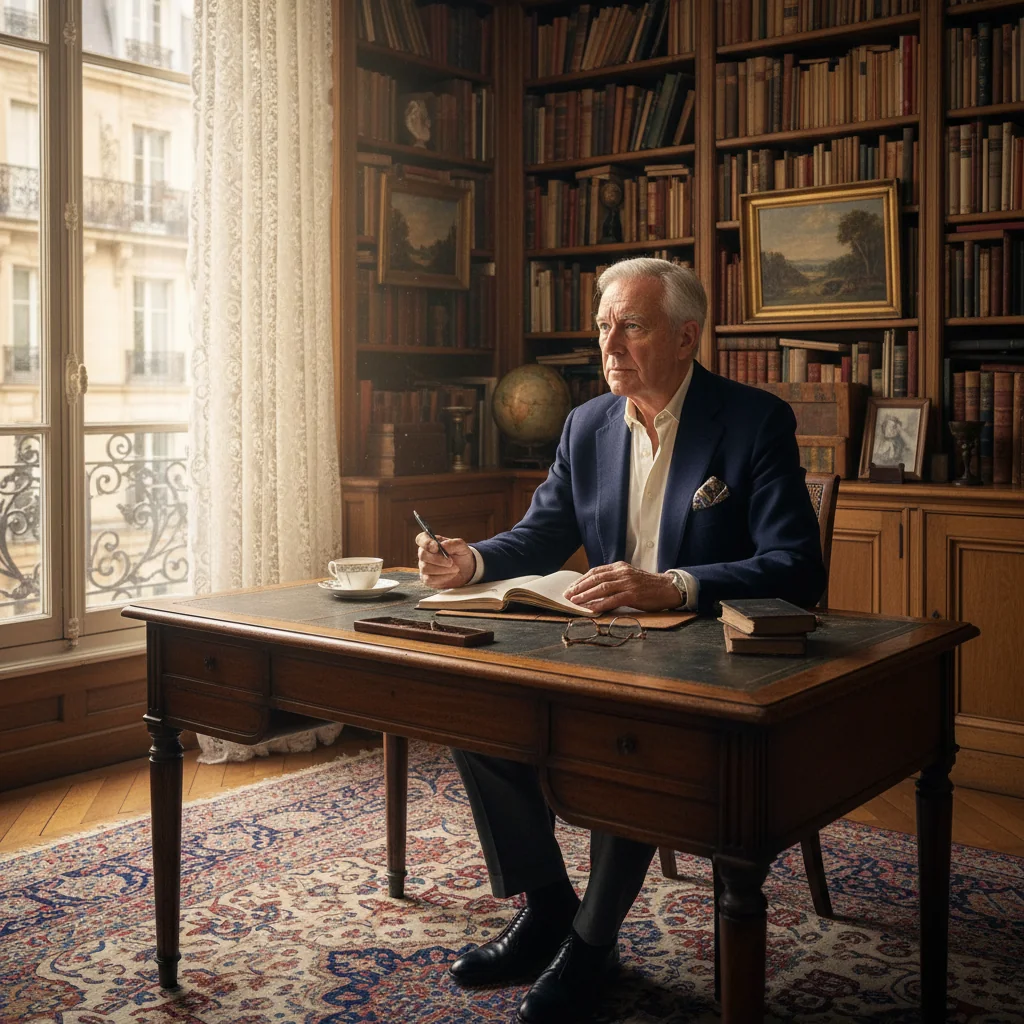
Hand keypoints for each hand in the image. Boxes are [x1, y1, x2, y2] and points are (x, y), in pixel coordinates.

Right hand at [416, 532, 475, 588]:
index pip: (421, 539)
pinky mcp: (426, 579)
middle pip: (422, 555)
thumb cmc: (461, 555)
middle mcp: (424, 553)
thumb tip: (443, 545)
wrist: (465, 570)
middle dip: (438, 559)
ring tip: (455, 569)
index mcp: (431, 541)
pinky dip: (442, 577)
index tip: (436, 548)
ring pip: (425, 568)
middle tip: (451, 562)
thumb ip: (454, 543)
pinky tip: (451, 575)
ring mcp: (424, 566)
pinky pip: (429, 579)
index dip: (426, 543)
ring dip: (443, 569)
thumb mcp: (462, 547)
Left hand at [563, 561, 680, 613]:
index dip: (581, 580)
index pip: (595, 571)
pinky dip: (600, 604)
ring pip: (602, 588)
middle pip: (595, 578)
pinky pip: (613, 600)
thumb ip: (614, 579)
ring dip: (586, 595)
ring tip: (575, 602)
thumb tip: (594, 587)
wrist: (669, 588)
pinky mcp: (633, 595)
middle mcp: (622, 572)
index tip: (570, 588)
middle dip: (579, 587)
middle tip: (567, 595)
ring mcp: (628, 583)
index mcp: (620, 567)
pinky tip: (591, 609)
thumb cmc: (648, 585)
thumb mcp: (629, 576)